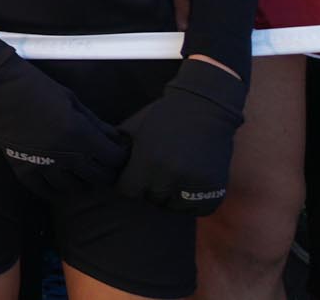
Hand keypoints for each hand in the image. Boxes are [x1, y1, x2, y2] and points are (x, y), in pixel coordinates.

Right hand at [0, 35, 127, 198]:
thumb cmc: (37, 87)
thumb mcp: (72, 100)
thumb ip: (95, 122)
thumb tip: (116, 139)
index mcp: (80, 134)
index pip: (114, 159)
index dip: (121, 156)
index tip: (119, 152)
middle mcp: (65, 155)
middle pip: (100, 178)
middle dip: (107, 172)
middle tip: (105, 165)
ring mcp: (43, 165)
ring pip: (75, 188)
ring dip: (84, 183)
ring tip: (84, 176)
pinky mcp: (23, 169)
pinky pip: (45, 191)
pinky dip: (57, 191)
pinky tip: (61, 184)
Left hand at [116, 56, 246, 214]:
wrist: (205, 109)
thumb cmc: (163, 117)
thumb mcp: (134, 129)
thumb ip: (119, 151)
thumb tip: (103, 169)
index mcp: (148, 161)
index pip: (127, 190)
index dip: (127, 183)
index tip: (131, 176)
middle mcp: (172, 176)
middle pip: (151, 199)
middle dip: (149, 188)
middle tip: (155, 173)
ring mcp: (196, 186)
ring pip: (173, 207)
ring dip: (170, 197)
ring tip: (172, 178)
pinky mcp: (216, 190)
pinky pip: (197, 210)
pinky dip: (191, 203)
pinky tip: (188, 186)